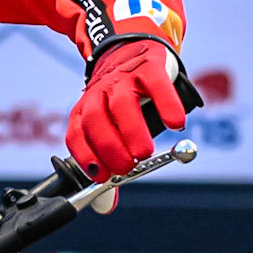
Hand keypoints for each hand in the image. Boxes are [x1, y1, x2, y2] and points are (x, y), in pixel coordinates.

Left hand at [66, 39, 187, 180]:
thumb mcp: (109, 128)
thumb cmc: (121, 98)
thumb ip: (108, 166)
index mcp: (85, 109)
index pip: (77, 134)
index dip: (87, 157)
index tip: (102, 176)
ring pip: (122, 104)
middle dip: (109, 147)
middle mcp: (100, 92)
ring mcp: (124, 77)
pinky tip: (175, 124)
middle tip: (127, 167)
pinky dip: (166, 105)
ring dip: (132, 131)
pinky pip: (156, 85)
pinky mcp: (150, 65)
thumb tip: (105, 207)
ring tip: (145, 153)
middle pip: (96, 120)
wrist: (131, 45)